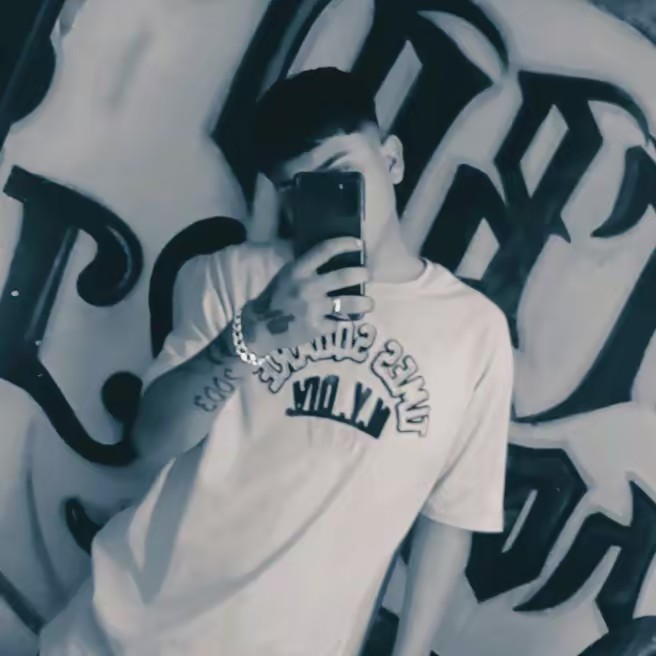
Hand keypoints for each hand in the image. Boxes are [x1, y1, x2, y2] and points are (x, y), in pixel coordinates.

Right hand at [241, 237, 373, 354]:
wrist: (260, 327)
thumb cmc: (275, 298)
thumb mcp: (287, 276)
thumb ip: (307, 268)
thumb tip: (335, 259)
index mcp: (298, 270)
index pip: (325, 250)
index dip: (345, 244)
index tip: (359, 244)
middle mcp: (307, 287)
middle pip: (344, 277)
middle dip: (362, 274)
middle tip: (368, 275)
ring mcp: (313, 308)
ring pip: (349, 304)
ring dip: (364, 303)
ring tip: (369, 303)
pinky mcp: (316, 327)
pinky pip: (336, 323)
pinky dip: (338, 322)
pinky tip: (338, 322)